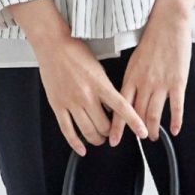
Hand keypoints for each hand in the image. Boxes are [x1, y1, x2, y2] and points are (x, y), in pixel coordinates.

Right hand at [33, 30, 148, 155]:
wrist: (53, 45)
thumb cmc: (76, 52)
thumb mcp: (99, 68)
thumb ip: (107, 88)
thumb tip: (116, 105)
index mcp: (100, 84)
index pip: (122, 107)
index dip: (133, 122)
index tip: (142, 132)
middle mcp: (86, 95)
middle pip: (104, 125)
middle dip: (110, 132)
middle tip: (111, 132)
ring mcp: (71, 102)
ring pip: (87, 131)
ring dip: (96, 139)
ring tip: (99, 138)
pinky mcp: (57, 106)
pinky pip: (67, 130)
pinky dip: (75, 143)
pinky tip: (81, 149)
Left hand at [108, 5, 193, 144]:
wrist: (168, 21)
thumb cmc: (152, 37)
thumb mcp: (135, 59)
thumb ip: (132, 78)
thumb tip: (128, 94)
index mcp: (130, 76)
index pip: (120, 107)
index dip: (117, 126)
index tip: (113, 140)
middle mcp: (144, 83)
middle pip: (137, 114)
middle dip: (137, 131)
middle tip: (139, 139)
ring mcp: (161, 83)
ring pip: (154, 114)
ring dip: (154, 129)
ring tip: (153, 137)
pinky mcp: (178, 81)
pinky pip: (176, 106)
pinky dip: (175, 120)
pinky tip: (175, 130)